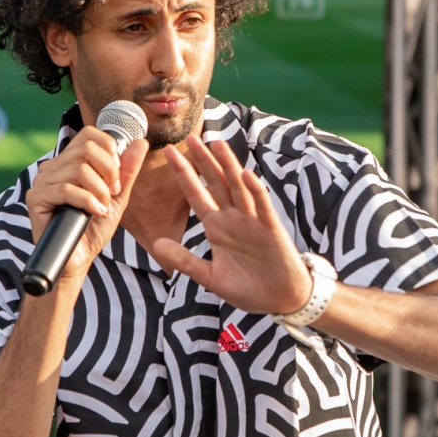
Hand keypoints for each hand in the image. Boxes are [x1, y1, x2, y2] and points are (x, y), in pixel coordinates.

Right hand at [26, 128, 148, 287]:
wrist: (79, 258)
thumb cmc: (94, 228)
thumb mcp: (117, 196)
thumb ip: (127, 170)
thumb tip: (141, 142)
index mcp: (69, 161)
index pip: (89, 135)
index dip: (109, 151)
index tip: (116, 177)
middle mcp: (53, 166)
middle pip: (87, 149)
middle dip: (108, 172)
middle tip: (112, 194)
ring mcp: (42, 181)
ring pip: (79, 169)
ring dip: (99, 191)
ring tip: (101, 208)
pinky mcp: (36, 198)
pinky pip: (66, 189)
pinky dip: (88, 201)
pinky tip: (94, 213)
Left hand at [150, 136, 312, 315]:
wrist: (280, 299)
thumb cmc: (248, 288)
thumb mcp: (210, 277)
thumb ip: (185, 260)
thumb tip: (157, 244)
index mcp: (217, 228)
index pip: (196, 194)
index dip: (184, 174)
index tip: (169, 153)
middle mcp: (233, 218)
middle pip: (216, 183)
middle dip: (203, 161)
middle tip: (189, 137)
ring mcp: (253, 221)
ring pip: (238, 188)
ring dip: (228, 166)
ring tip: (217, 143)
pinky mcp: (271, 229)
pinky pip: (262, 206)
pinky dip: (254, 190)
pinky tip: (244, 174)